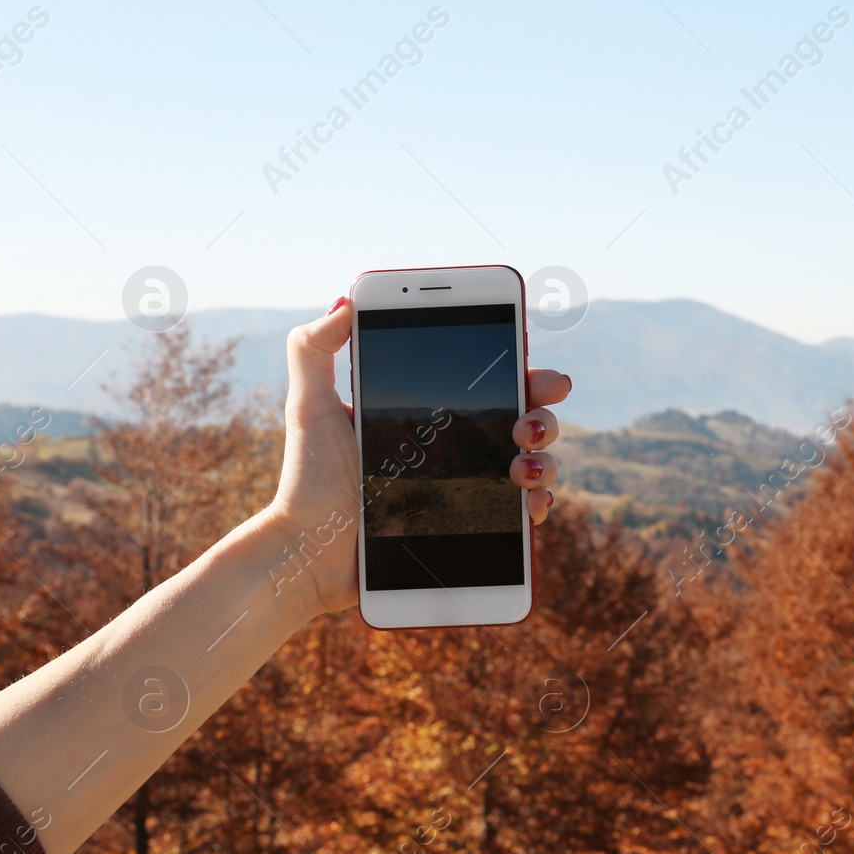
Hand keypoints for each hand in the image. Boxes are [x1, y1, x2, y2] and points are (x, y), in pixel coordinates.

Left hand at [259, 296, 570, 615]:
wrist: (311, 552)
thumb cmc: (308, 480)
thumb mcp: (309, 406)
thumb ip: (315, 348)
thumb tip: (346, 301)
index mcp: (432, 413)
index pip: (490, 381)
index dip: (522, 369)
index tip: (534, 369)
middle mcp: (460, 448)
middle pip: (527, 416)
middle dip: (543, 413)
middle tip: (525, 422)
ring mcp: (472, 488)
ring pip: (537, 462)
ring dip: (546, 459)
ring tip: (521, 465)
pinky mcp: (475, 530)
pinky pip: (526, 514)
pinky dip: (539, 503)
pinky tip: (529, 501)